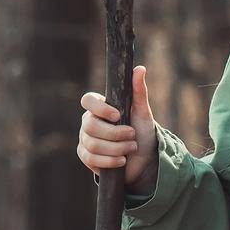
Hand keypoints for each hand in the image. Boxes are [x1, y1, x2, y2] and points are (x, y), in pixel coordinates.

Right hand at [79, 64, 157, 193]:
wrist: (144, 159)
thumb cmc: (142, 132)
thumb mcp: (143, 112)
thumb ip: (138, 92)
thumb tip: (140, 68)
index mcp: (99, 107)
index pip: (87, 100)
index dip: (100, 109)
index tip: (118, 115)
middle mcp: (88, 122)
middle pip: (91, 127)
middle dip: (115, 134)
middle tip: (132, 135)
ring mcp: (85, 139)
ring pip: (93, 145)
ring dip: (117, 148)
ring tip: (131, 148)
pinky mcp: (86, 157)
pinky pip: (91, 159)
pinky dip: (110, 161)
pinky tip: (122, 160)